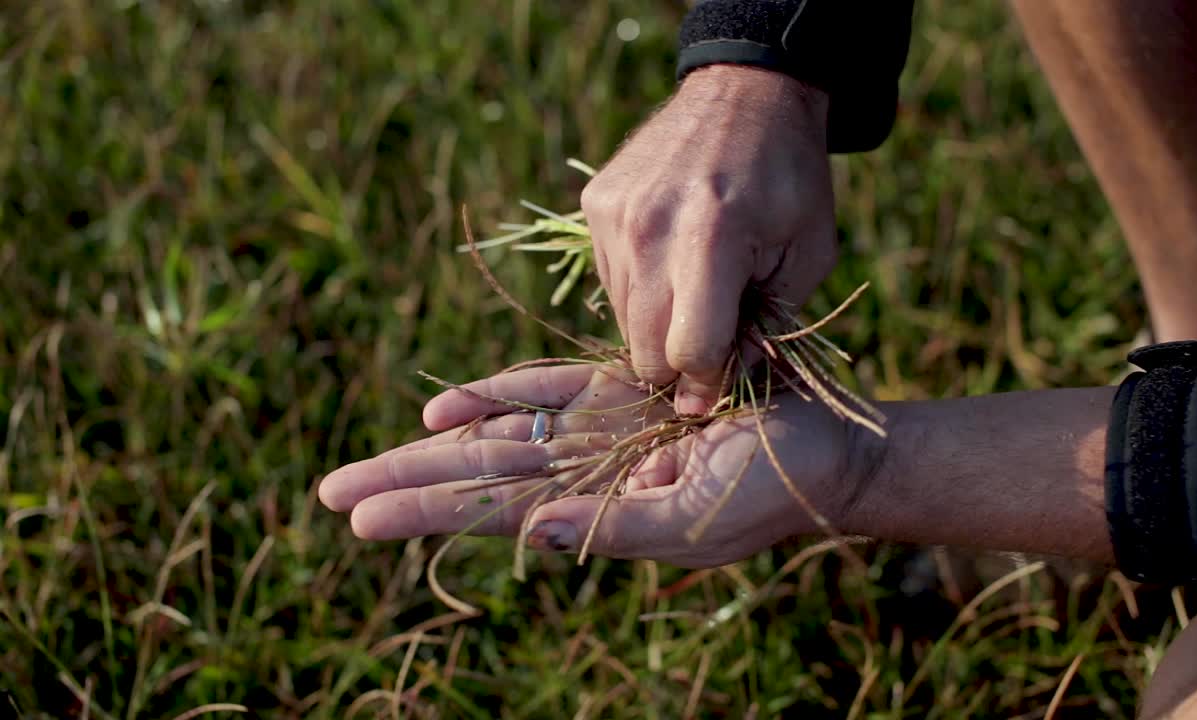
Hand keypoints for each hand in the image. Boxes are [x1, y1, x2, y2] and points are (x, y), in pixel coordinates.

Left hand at [318, 364, 861, 567]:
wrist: (819, 447)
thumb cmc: (765, 495)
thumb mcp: (691, 526)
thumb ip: (612, 532)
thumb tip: (533, 534)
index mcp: (591, 512)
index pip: (490, 513)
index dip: (424, 512)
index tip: (357, 520)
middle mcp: (581, 473)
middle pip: (475, 475)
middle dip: (404, 483)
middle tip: (330, 493)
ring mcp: (595, 429)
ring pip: (497, 435)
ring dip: (431, 445)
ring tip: (366, 463)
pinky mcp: (619, 388)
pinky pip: (545, 388)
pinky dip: (496, 393)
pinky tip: (443, 406)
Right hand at [581, 65, 837, 414]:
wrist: (745, 94)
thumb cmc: (790, 179)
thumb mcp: (808, 254)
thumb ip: (770, 324)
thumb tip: (725, 380)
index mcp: (711, 240)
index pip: (689, 352)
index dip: (709, 381)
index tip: (723, 383)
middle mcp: (650, 229)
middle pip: (646, 349)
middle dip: (679, 365)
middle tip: (711, 346)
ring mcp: (615, 217)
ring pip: (624, 321)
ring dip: (658, 326)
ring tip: (695, 291)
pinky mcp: (595, 205)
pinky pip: (611, 282)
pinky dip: (641, 289)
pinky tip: (673, 257)